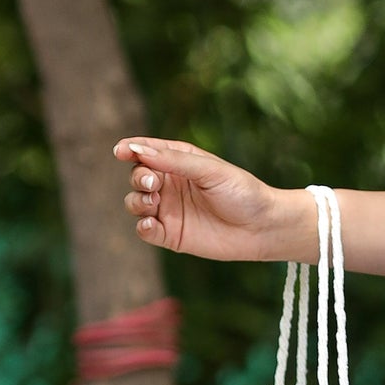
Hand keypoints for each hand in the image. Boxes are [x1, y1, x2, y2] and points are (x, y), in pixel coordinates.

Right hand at [116, 136, 300, 260]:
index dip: (130, 149)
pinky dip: (143, 227)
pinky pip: (146, 231)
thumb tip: (138, 149)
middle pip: (138, 177)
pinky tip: (151, 224)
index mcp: (179, 161)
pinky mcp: (171, 235)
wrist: (263, 227)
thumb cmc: (242, 192)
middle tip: (153, 183)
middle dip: (139, 178)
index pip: (146, 152)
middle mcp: (171, 184)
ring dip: (137, 201)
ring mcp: (169, 210)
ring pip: (136, 203)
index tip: (120, 151)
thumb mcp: (209, 170)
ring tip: (154, 202)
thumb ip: (175, 161)